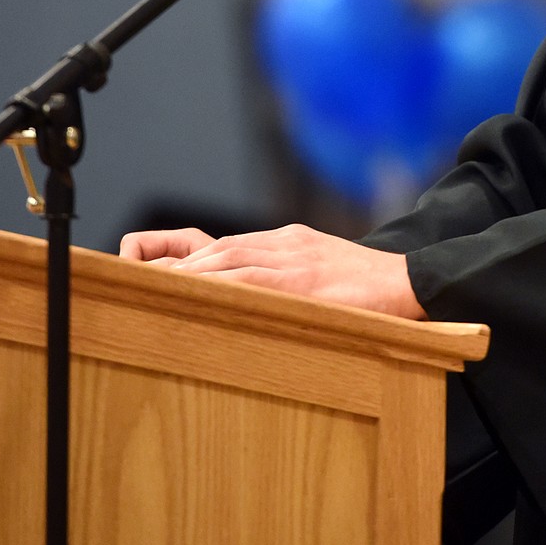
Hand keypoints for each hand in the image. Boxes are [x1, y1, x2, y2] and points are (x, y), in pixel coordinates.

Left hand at [119, 222, 423, 318]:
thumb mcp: (326, 273)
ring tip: (149, 287)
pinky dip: (217, 281)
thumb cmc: (371, 290)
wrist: (412, 283)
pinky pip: (252, 277)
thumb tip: (254, 302)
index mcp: (290, 241)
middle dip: (174, 263)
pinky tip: (191, 290)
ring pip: (227, 258)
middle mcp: (286, 244)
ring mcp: (295, 258)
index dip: (187, 256)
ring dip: (186, 272)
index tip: (154, 269)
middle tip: (132, 279)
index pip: (227, 244)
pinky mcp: (304, 278)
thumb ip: (290, 279)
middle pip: (217, 248)